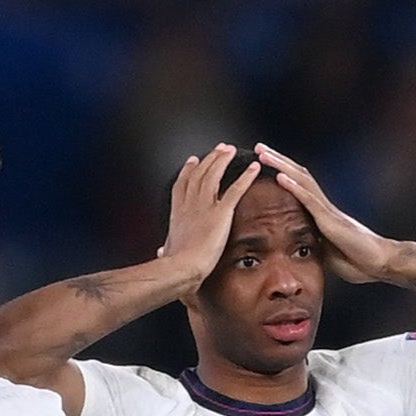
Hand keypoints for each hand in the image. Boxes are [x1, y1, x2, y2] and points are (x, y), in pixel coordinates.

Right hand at [153, 141, 257, 282]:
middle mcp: (190, 204)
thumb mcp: (168, 251)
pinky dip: (246, 177)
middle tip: (219, 149)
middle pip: (199, 174)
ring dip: (223, 160)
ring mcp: (205, 206)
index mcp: (178, 212)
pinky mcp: (221, 212)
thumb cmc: (175, 264)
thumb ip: (167, 248)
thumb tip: (161, 251)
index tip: (193, 160)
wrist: (183, 266)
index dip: (188, 170)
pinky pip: (236, 190)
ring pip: (214, 175)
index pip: (182, 184)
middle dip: (209, 159)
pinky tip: (254, 168)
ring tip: (232, 150)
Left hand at [247, 142, 389, 278]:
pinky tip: (280, 177)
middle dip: (278, 161)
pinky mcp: (331, 221)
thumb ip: (312, 243)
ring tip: (263, 154)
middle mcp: (323, 206)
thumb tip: (295, 246)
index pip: (299, 185)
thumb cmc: (357, 259)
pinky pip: (310, 201)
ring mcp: (328, 211)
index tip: (264, 162)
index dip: (282, 172)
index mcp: (321, 213)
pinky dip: (294, 188)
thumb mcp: (326, 250)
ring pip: (302, 181)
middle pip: (298, 176)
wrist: (379, 264)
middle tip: (258, 147)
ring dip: (281, 166)